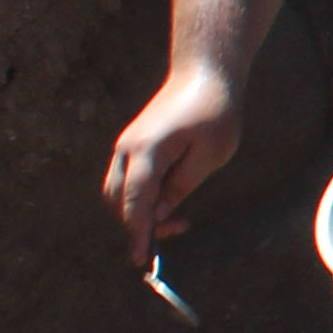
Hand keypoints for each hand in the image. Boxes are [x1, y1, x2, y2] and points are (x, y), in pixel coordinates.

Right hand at [105, 59, 243, 262]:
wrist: (204, 73)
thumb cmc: (214, 111)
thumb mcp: (211, 154)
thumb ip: (181, 186)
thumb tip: (157, 215)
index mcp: (147, 151)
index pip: (135, 202)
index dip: (137, 233)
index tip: (141, 259)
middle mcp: (127, 149)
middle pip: (118, 201)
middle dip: (139, 224)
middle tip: (180, 228)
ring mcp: (126, 145)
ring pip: (118, 193)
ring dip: (138, 212)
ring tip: (177, 218)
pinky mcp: (132, 145)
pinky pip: (126, 180)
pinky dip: (139, 198)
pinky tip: (167, 201)